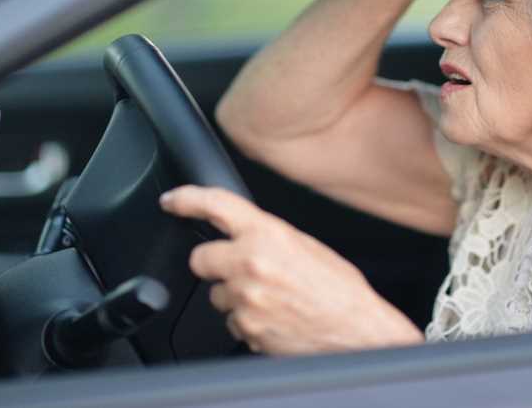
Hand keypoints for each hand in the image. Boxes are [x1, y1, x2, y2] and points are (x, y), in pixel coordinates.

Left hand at [159, 185, 422, 354]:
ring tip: (271, 299)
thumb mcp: (306, 246)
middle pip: (200, 259)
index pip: (216, 206)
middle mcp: (251, 265)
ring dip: (235, 296)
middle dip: (213, 263)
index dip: (186, 199)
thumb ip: (268, 237)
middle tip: (238, 268)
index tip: (172, 200)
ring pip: (216, 295)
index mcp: (268, 235)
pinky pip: (232, 322)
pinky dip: (247, 321)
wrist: (359, 333)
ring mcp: (245, 301)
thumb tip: (245, 236)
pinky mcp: (246, 330)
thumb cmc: (341, 290)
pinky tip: (274, 318)